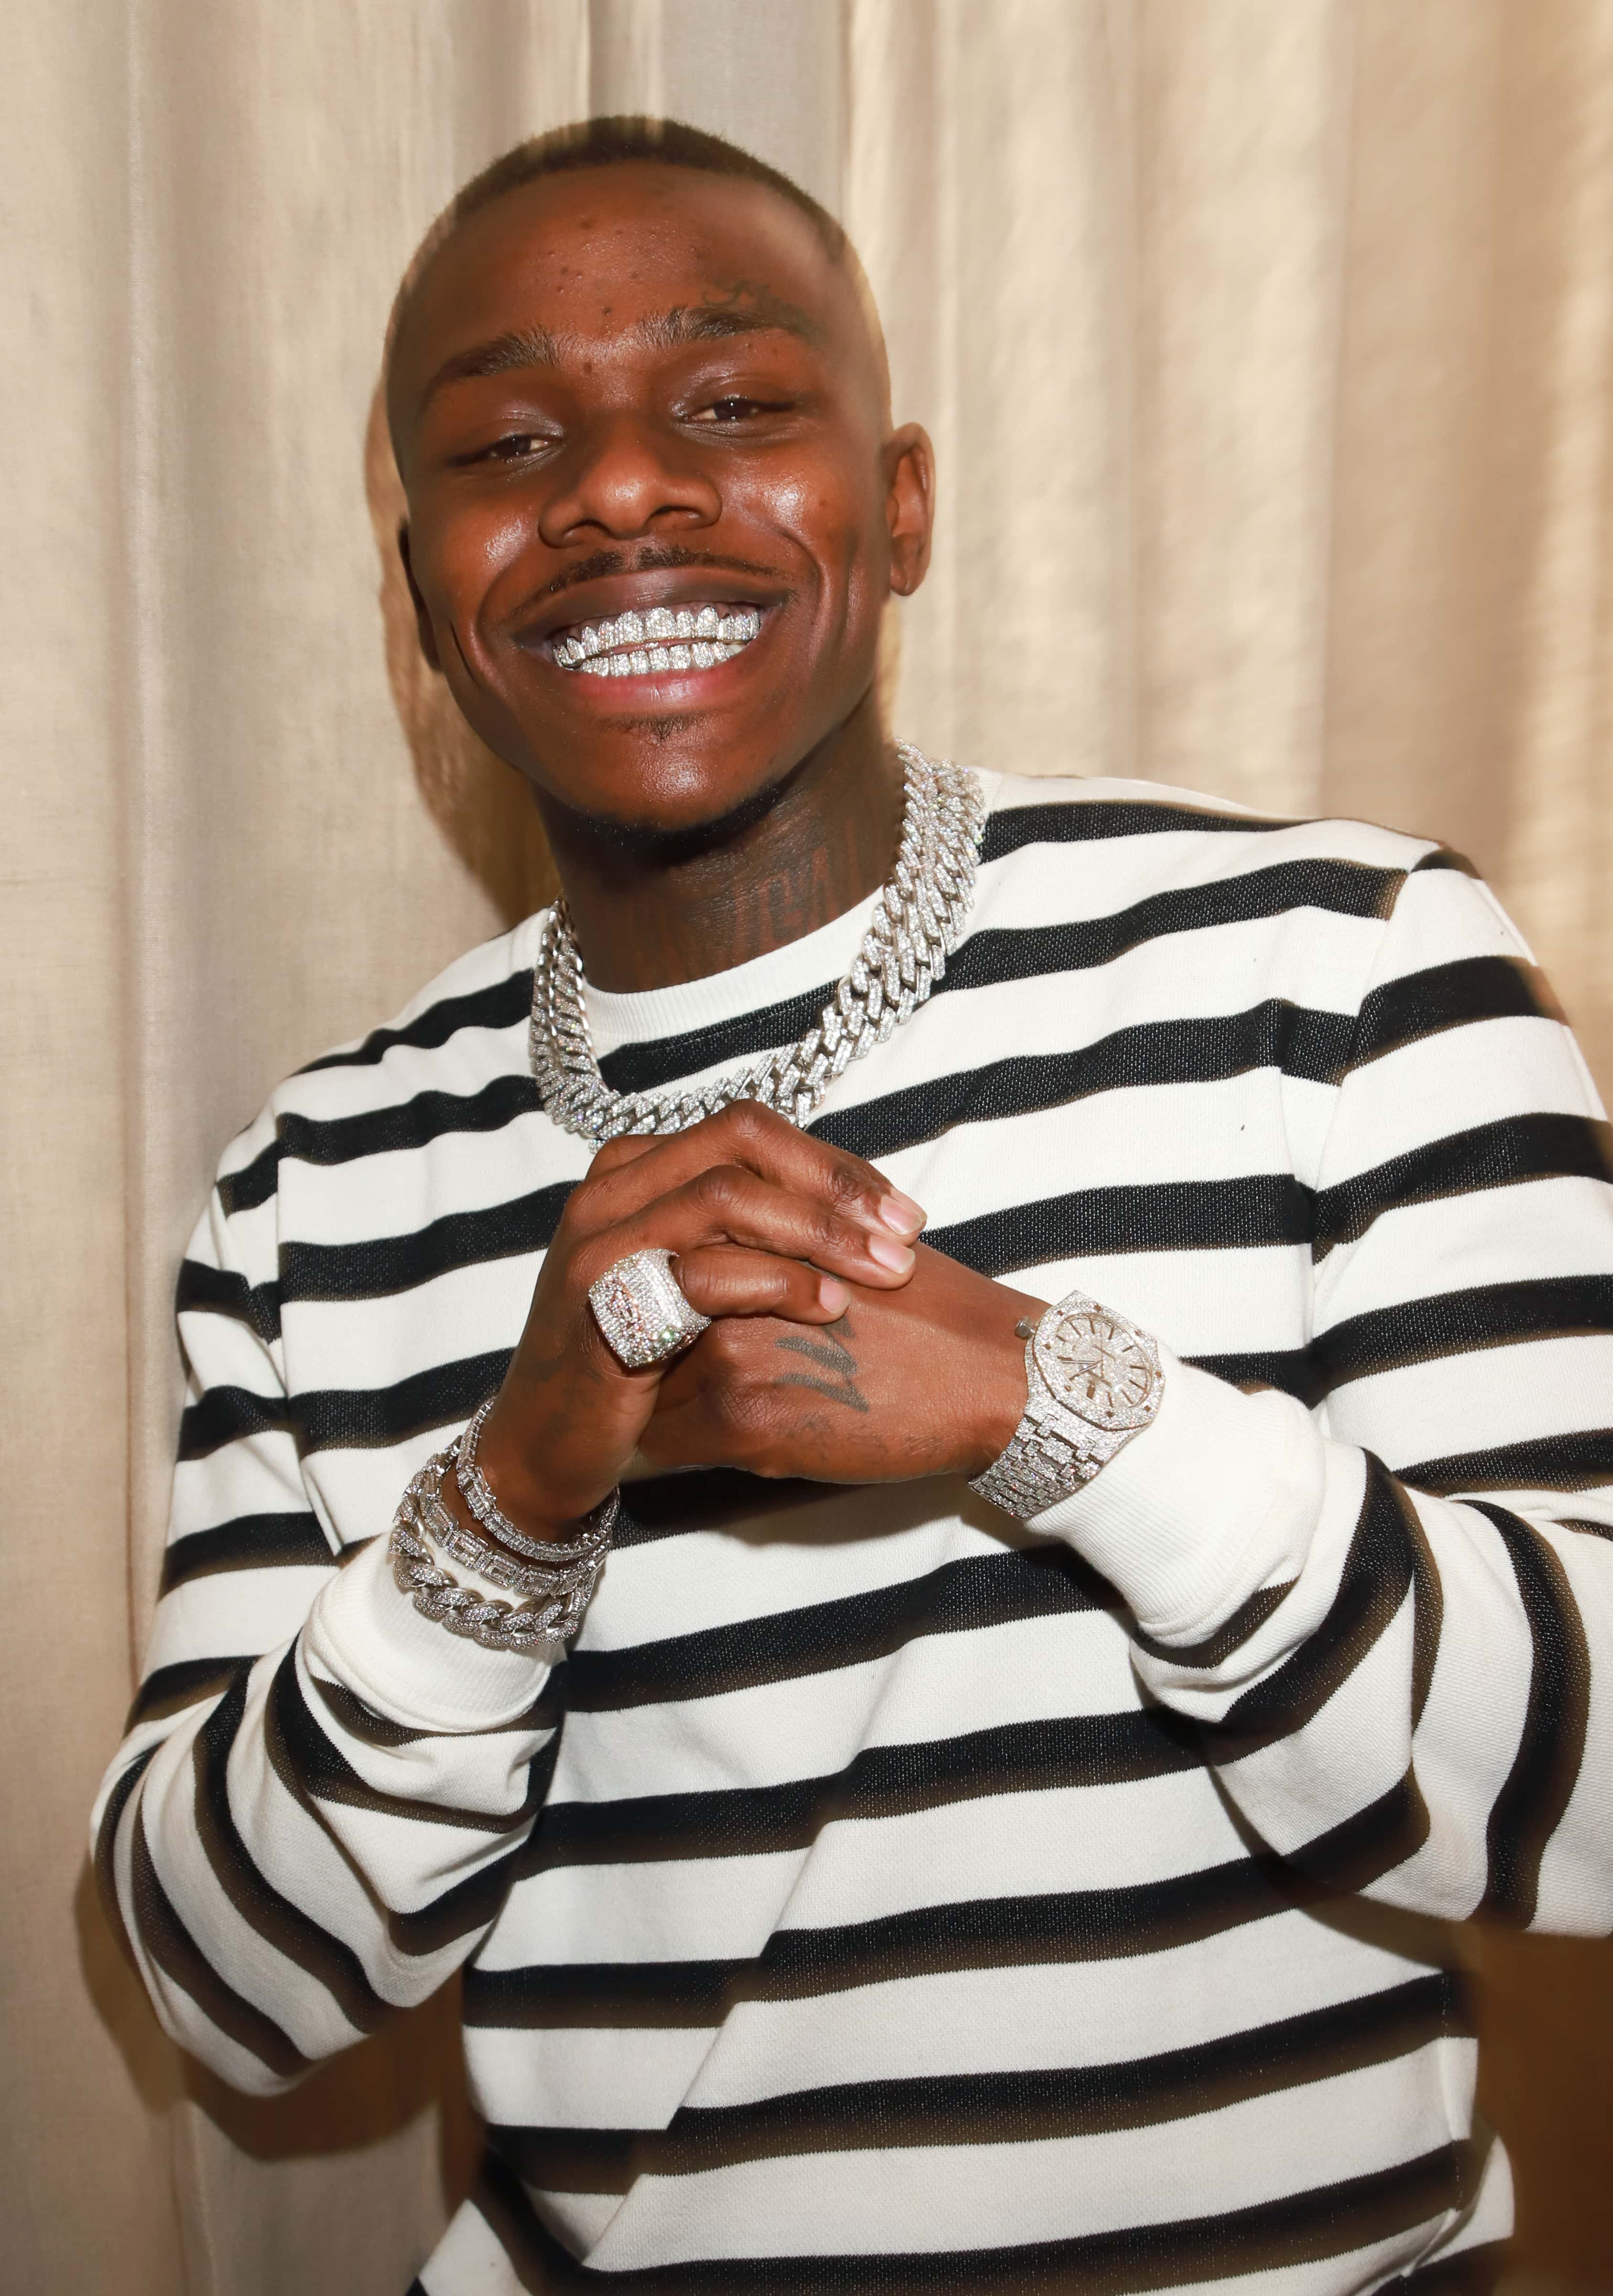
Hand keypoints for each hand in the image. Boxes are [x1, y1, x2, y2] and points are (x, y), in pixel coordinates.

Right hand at [471, 1102, 927, 1533]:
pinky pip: (701, 1274)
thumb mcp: (692, 1280)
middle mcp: (610, 1191)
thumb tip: (853, 1208)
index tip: (902, 1211)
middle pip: (739, 1143)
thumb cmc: (638, 1363)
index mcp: (635, 1169)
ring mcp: (599, 1244)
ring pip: (723, 1196)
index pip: (748, 1130)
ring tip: (885, 1271)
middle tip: (907, 1234)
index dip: (833, 1164)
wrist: (547, 1445)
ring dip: (819, 1230)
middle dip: (835, 1186)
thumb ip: (746, 1232)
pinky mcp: (602, 1307)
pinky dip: (777, 1283)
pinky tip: (831, 1309)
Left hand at [639, 1243, 1045, 1486]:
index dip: (656, 1293)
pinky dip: (678, 1442)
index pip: (657, 1265)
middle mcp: (726, 1291)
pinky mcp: (744, 1424)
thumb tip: (712, 1264)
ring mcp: (729, 1357)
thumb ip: (766, 1249)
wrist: (985, 1373)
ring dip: (655, 1398)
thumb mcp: (838, 1248)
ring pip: (644, 1383)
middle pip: (639, 1322)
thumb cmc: (926, 1309)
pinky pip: (668, 1439)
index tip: (660, 1316)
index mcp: (749, 1239)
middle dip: (645, 1345)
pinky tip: (715, 1438)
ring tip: (684, 1405)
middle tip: (660, 1364)